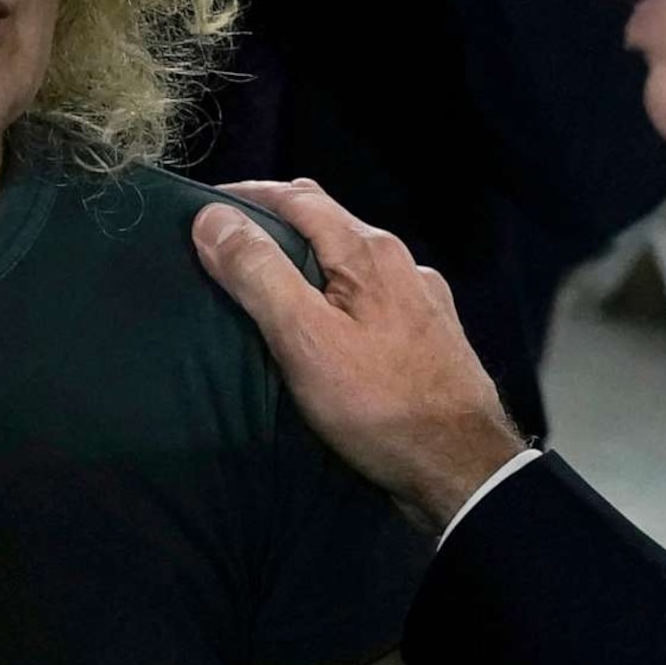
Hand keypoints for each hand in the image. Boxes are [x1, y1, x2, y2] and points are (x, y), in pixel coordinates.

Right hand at [191, 180, 526, 530]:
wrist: (461, 468)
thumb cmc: (379, 404)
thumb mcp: (304, 337)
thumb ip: (258, 273)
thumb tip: (212, 217)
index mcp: (369, 252)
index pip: (298, 198)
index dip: (248, 196)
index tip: (204, 206)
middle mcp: (402, 264)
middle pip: (328, 224)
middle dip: (277, 222)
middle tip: (227, 240)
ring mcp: (422, 300)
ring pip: (352, 262)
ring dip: (308, 260)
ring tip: (268, 282)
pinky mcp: (432, 336)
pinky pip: (372, 297)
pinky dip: (337, 294)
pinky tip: (327, 323)